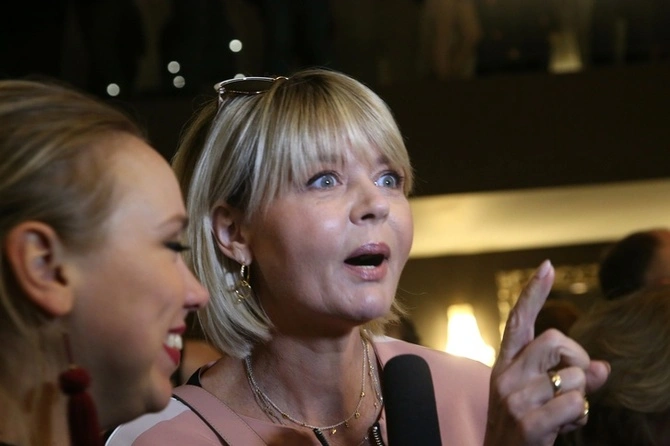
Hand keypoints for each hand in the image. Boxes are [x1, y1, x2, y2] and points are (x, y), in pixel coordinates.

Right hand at [483, 260, 609, 445]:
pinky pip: (573, 404)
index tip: (548, 266)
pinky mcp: (527, 423)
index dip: (534, 293)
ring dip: (579, 397)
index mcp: (504, 364)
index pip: (518, 321)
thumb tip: (603, 367)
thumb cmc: (522, 427)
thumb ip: (567, 377)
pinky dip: (578, 417)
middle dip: (578, 358)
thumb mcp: (537, 397)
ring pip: (573, 376)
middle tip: (575, 382)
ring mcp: (514, 399)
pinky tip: (561, 427)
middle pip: (556, 339)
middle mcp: (505, 376)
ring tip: (560, 414)